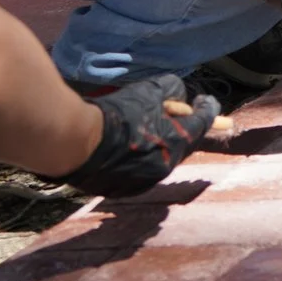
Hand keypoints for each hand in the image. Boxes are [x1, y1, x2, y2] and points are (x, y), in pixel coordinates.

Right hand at [53, 75, 217, 195]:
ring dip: (160, 145)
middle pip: (185, 143)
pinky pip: (141, 172)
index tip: (205, 101)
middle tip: (177, 114)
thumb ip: (171, 90)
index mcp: (178, 142)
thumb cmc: (115, 113)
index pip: (204, 122)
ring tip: (146, 130)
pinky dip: (141, 159)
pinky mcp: (125, 190)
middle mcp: (167, 166)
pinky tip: (128, 148)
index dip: (207, 108)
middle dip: (183, 128)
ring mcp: (146, 181)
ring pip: (162, 159)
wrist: (74, 141)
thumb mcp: (149, 90)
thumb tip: (179, 97)